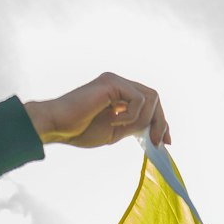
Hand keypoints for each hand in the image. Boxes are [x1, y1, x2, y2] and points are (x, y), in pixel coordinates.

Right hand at [25, 73, 170, 147]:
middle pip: (154, 97)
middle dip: (161, 121)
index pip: (149, 103)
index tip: (165, 142)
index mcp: (119, 94)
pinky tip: (112, 121)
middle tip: (158, 143)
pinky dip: (131, 116)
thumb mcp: (115, 132)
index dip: (161, 121)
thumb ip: (135, 127)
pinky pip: (138, 100)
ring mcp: (116, 80)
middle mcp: (119, 83)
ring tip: (122, 130)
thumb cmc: (79, 130)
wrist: (58, 126)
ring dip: (144, 120)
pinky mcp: (112, 82)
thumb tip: (156, 130)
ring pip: (150, 97)